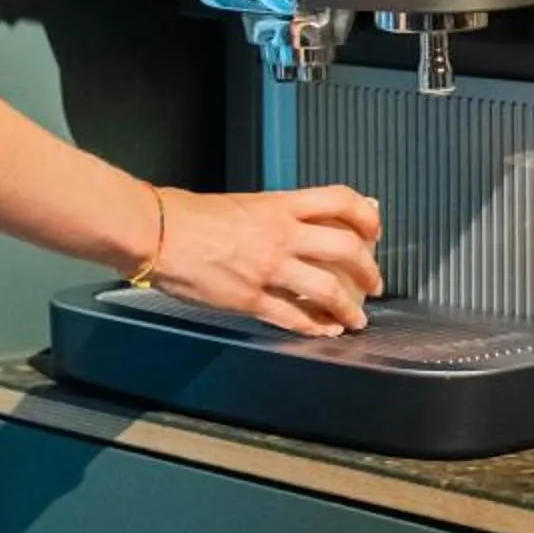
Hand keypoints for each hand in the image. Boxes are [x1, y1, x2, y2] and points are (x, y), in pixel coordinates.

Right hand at [150, 183, 383, 338]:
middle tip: (374, 283)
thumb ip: (282, 211)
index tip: (375, 230)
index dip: (367, 215)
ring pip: (327, 289)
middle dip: (369, 269)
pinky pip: (293, 317)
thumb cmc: (191, 215)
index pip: (339, 201)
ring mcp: (268, 269)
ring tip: (356, 320)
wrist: (158, 232)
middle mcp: (281, 235)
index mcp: (279, 206)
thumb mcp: (245, 202)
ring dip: (349, 308)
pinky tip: (325, 331)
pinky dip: (316, 327)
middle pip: (345, 248)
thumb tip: (311, 215)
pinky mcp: (250, 299)